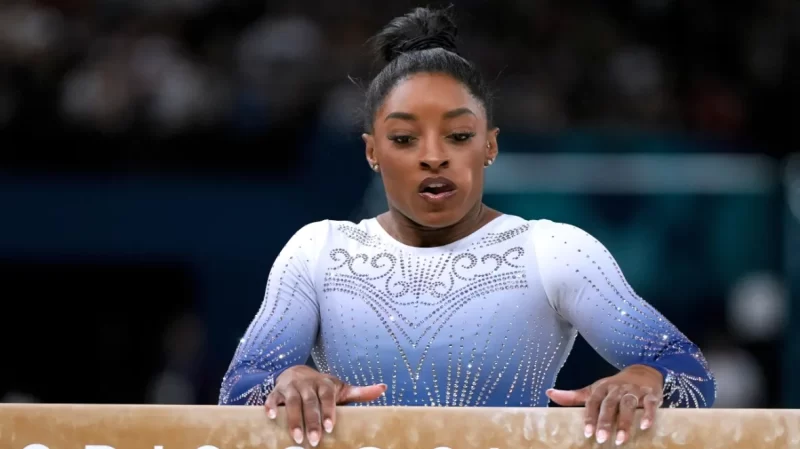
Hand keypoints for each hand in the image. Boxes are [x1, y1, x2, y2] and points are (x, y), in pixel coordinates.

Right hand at [265, 365, 386, 446]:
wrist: (298, 372)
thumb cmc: (323, 388)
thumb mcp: (341, 389)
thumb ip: (360, 392)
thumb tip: (383, 388)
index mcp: (324, 384)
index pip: (327, 397)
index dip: (328, 411)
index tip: (330, 427)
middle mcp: (307, 384)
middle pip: (309, 403)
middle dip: (311, 421)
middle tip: (313, 440)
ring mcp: (291, 387)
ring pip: (291, 403)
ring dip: (293, 420)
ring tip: (297, 438)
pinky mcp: (277, 391)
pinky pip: (272, 398)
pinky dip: (270, 406)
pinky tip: (270, 417)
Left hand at [546, 365, 663, 445]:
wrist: (642, 372)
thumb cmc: (614, 387)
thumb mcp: (593, 390)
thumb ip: (573, 396)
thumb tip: (549, 393)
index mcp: (601, 388)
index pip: (593, 402)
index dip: (589, 417)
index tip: (587, 433)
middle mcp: (617, 388)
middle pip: (609, 404)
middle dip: (605, 422)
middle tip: (602, 439)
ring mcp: (634, 391)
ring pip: (628, 405)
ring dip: (625, 422)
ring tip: (621, 439)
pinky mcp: (650, 394)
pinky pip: (650, 404)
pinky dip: (648, 414)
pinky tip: (644, 426)